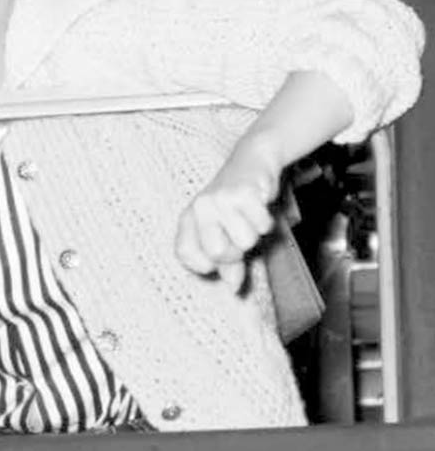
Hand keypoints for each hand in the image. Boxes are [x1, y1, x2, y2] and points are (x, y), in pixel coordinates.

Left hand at [174, 134, 281, 290]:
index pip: (185, 254)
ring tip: (249, 215)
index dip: (203, 265)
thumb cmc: (237, 203)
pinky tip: (259, 205)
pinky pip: (261, 225)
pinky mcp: (243, 193)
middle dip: (237, 252)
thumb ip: (228, 262)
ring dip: (255, 233)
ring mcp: (220, 200)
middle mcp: (200, 208)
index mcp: (189, 218)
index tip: (217, 261)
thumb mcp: (227, 232)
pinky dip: (266, 221)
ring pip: (245, 241)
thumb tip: (233, 288)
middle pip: (218, 253)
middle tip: (240, 234)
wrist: (252, 161)